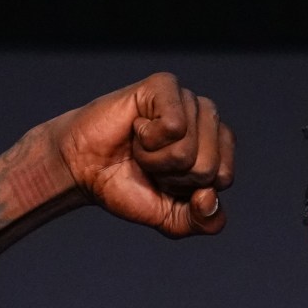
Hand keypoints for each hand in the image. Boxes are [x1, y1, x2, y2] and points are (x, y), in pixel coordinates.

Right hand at [37, 72, 234, 237]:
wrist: (83, 171)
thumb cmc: (128, 187)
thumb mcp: (173, 219)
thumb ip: (204, 222)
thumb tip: (210, 195)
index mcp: (217, 146)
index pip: (224, 177)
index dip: (189, 189)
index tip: (166, 180)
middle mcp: (207, 118)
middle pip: (208, 166)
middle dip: (172, 175)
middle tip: (149, 163)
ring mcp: (187, 99)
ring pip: (189, 149)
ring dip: (157, 159)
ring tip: (141, 147)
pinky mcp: (165, 85)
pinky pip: (175, 126)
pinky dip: (148, 139)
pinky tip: (136, 129)